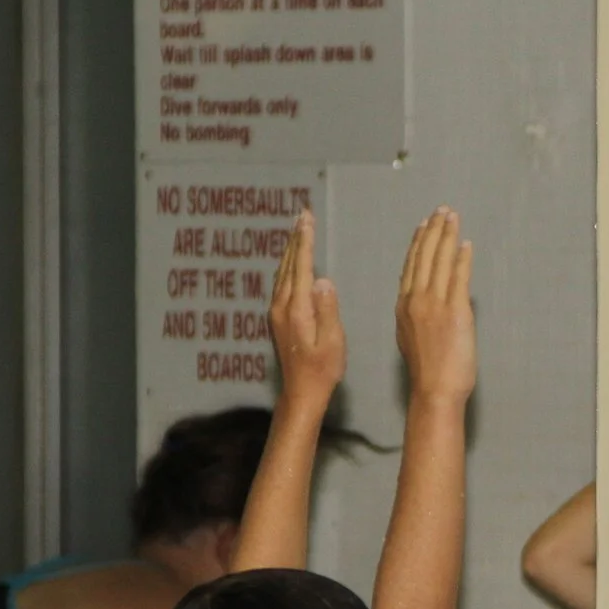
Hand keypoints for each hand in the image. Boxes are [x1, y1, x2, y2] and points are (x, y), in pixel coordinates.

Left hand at [269, 209, 345, 400]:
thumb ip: (327, 309)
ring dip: (290, 250)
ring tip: (297, 231)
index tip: (307, 219)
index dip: (305, 241)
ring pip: (282, 272)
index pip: (302, 266)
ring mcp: (276, 313)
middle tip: (302, 215)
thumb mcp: (332, 341)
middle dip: (296, 238)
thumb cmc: (322, 370)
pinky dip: (287, 266)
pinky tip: (292, 263)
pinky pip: (281, 283)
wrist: (300, 393)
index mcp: (297, 309)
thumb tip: (323, 280)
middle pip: (288, 264)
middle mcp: (282, 307)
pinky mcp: (277, 319)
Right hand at [395, 207, 475, 402]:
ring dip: (447, 236)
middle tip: (441, 211)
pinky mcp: (455, 311)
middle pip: (424, 256)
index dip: (417, 243)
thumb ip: (417, 318)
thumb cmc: (427, 373)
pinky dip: (462, 259)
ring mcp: (434, 304)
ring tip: (452, 218)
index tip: (423, 226)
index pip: (410, 267)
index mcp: (404, 307)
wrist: (434, 390)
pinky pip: (458, 277)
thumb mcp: (412, 339)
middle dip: (433, 230)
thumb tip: (426, 307)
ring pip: (440, 261)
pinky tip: (466, 244)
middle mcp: (415, 300)